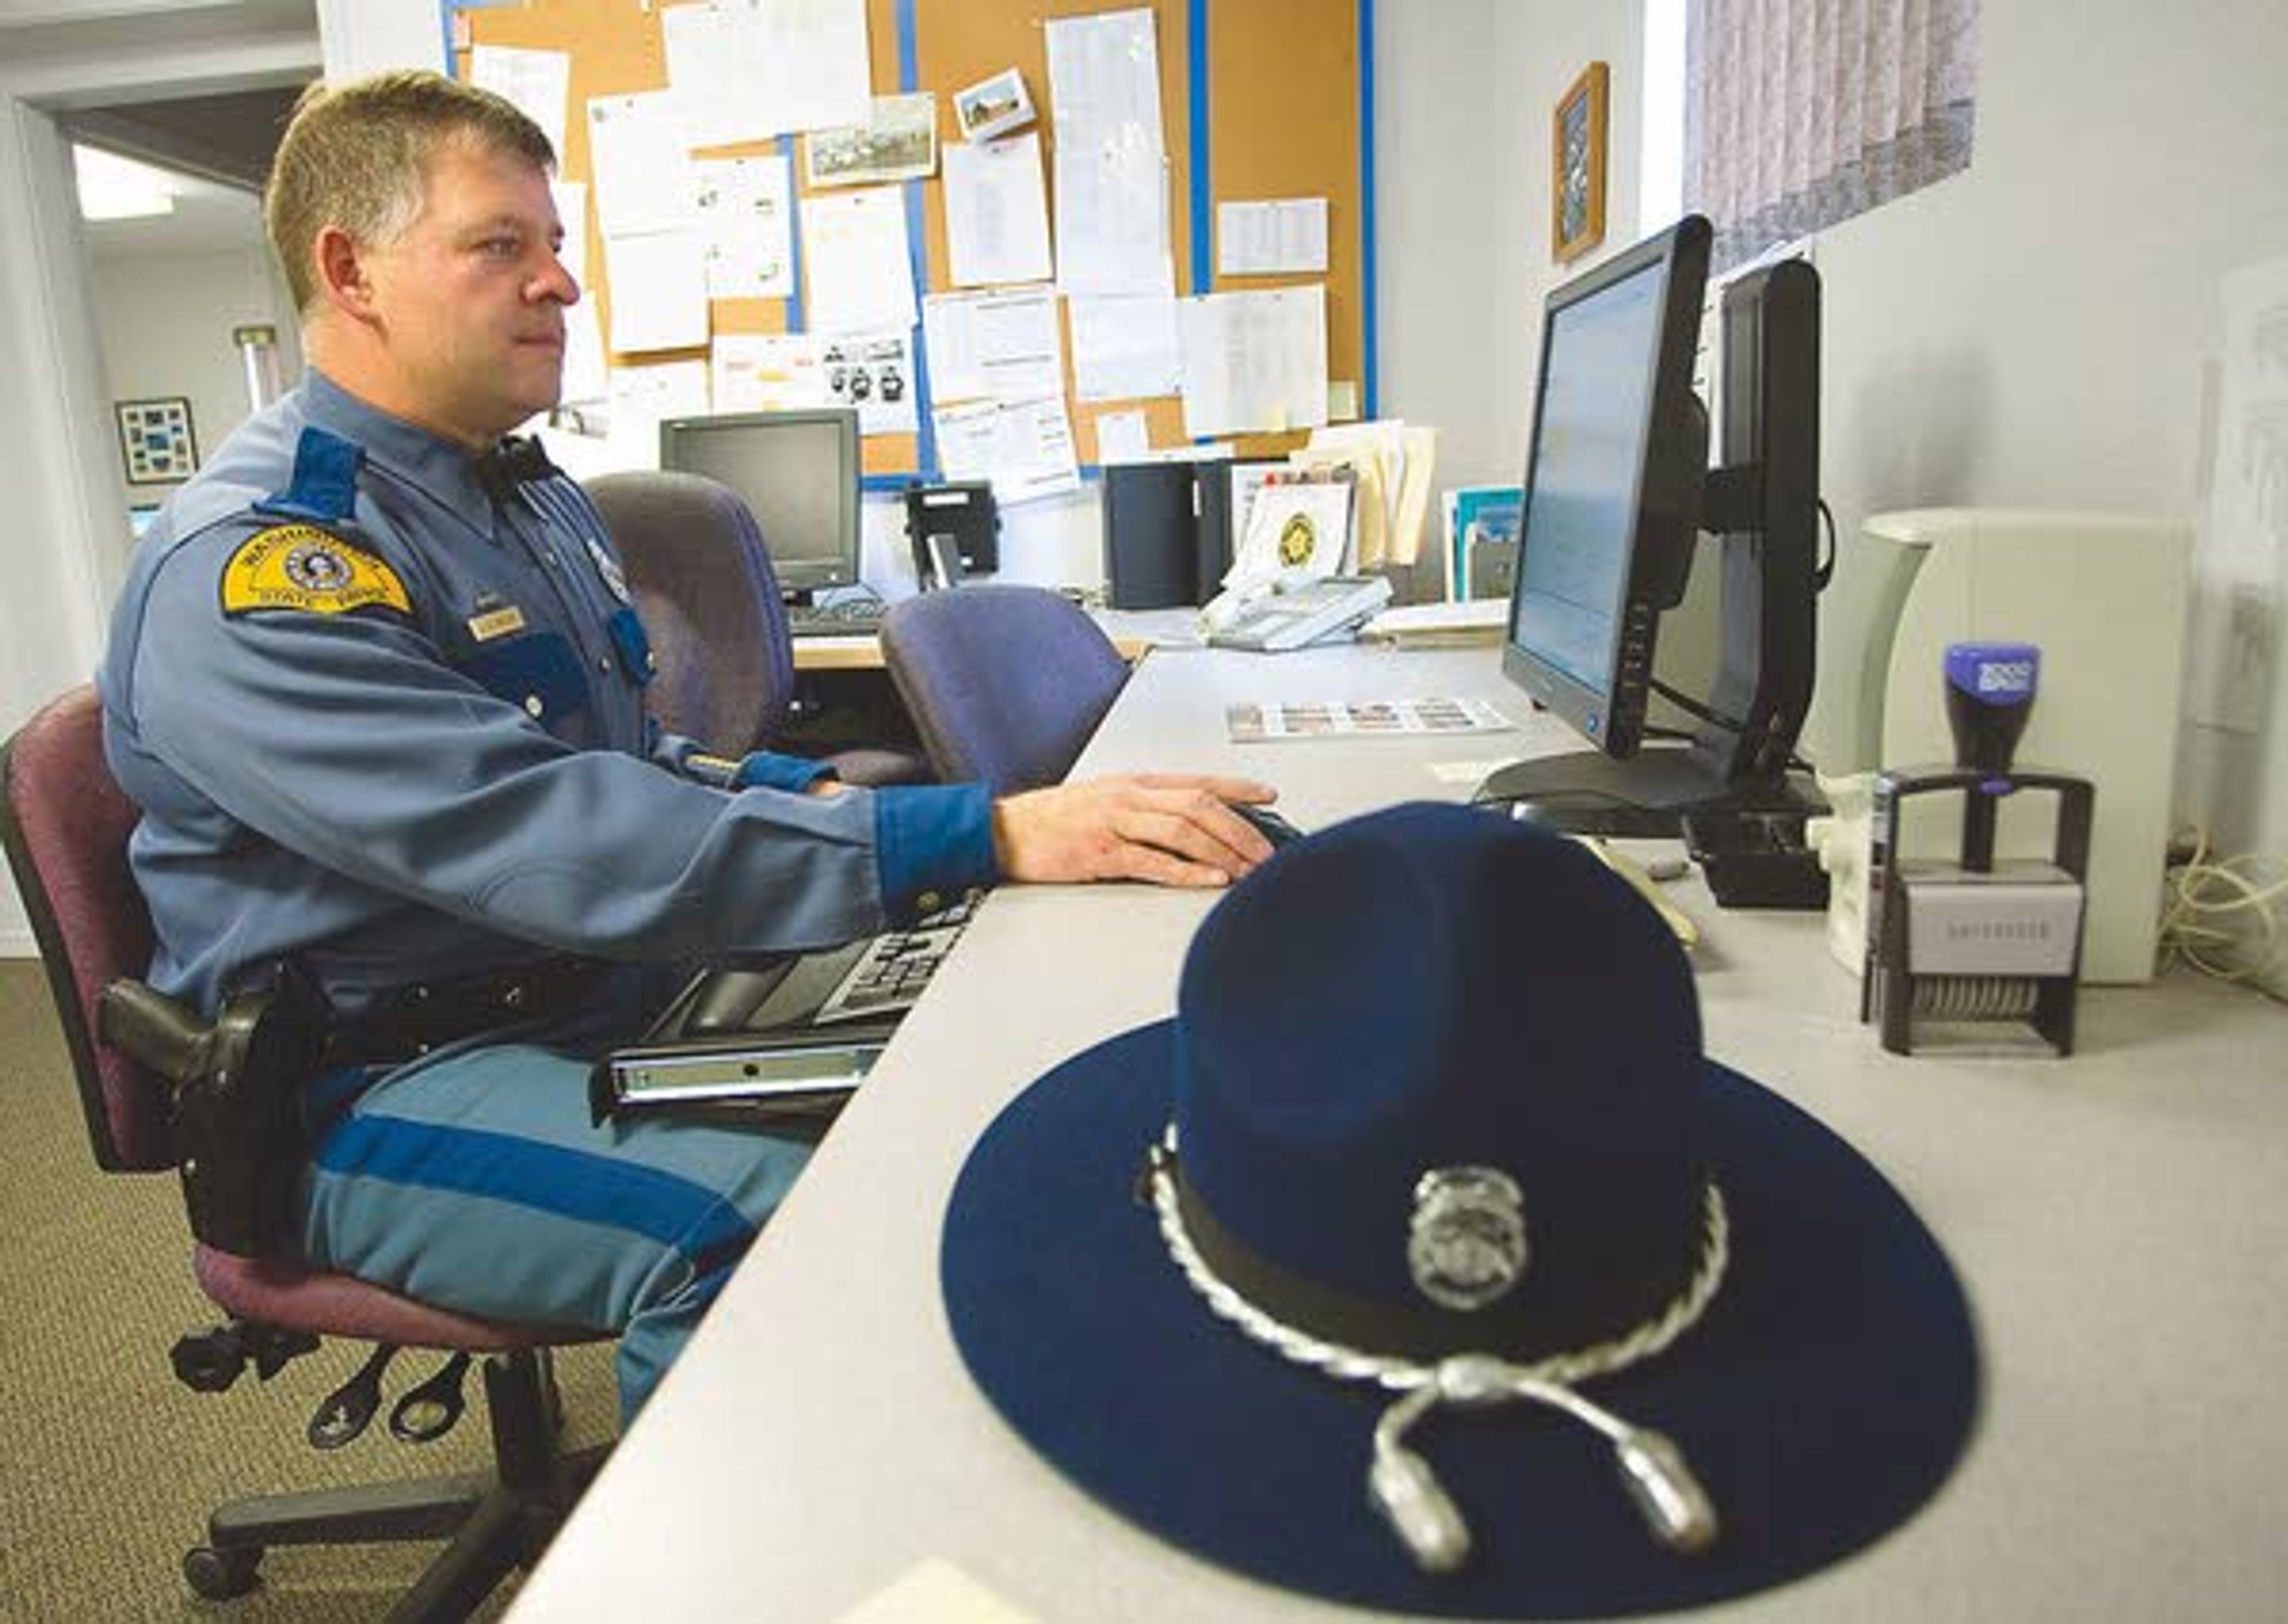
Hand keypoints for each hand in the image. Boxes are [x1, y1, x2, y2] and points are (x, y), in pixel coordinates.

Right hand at [991, 774, 1279, 887]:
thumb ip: (1146, 808)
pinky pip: (1153, 861)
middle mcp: (1130, 796)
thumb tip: (1190, 823)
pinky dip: (1187, 871)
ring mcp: (1115, 822)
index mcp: (1134, 783)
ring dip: (1223, 851)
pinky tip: (1211, 879)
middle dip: (1241, 829)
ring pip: (1183, 830)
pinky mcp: (1101, 852)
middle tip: (1269, 852)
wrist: (1005, 831)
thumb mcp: (1106, 800)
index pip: (1197, 780)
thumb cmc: (1054, 820)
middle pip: (1199, 806)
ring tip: (1250, 870)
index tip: (1270, 796)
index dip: (1238, 787)